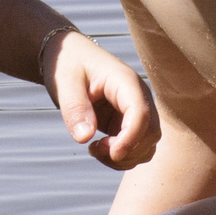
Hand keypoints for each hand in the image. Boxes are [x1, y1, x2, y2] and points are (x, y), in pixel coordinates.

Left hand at [43, 31, 160, 168]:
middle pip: (150, 133)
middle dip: (126, 150)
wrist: (69, 57)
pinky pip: (135, 148)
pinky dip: (120, 157)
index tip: (111, 153)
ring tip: (94, 149)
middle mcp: (138, 96)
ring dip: (124, 157)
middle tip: (94, 148)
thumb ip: (76, 109)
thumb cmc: (68, 64)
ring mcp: (135, 111)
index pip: (141, 113)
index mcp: (125, 81)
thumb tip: (85, 138)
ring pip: (147, 145)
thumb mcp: (65, 83)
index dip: (131, 138)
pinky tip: (98, 148)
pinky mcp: (128, 123)